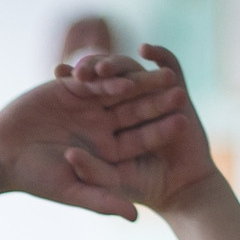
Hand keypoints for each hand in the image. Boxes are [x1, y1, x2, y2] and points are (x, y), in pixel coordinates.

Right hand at [0, 63, 174, 220]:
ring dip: (139, 83)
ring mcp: (87, 103)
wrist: (1, 154)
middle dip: (157, 102)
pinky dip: (104, 76)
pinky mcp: (69, 85)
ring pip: (118, 90)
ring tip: (162, 75)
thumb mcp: (72, 192)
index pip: (140, 138)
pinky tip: (123, 74)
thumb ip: (104, 201)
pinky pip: (91, 79)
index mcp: (107, 149)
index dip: (160, 130)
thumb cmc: (35, 178)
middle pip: (135, 110)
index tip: (183, 124)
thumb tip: (135, 218)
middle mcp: (101, 124)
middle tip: (181, 92)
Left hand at [54, 44, 220, 213]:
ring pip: (133, 70)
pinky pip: (169, 65)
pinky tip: (145, 50)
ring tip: (104, 67)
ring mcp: (153, 96)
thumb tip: (69, 155)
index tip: (56, 73)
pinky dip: (160, 55)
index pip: (86, 94)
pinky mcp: (179, 90)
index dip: (70, 82)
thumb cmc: (145, 188)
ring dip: (118, 64)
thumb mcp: (111, 182)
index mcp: (107, 121)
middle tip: (78, 67)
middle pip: (107, 78)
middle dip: (93, 69)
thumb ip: (90, 172)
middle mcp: (127, 105)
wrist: (184, 189)